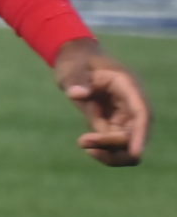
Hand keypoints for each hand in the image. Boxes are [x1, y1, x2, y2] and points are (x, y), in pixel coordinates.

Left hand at [52, 39, 150, 166]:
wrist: (76, 63)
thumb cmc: (77, 63)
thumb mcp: (73, 69)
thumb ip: (76, 80)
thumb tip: (77, 94)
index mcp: (128, 86)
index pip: (142, 113)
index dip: (141, 134)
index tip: (135, 153)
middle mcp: (132, 104)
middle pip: (136, 133)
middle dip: (112, 143)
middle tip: (82, 141)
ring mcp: (126, 116)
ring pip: (128, 144)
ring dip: (109, 151)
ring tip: (83, 143)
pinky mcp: (116, 125)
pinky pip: (116, 144)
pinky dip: (103, 148)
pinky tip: (86, 144)